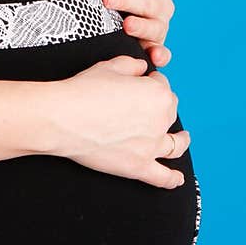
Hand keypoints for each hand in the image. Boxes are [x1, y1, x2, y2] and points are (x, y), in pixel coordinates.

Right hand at [50, 56, 189, 187]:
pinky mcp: (137, 167)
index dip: (152, 82)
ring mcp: (151, 147)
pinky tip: (178, 179)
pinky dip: (172, 179)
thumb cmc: (84, 90)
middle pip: (169, 113)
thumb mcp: (110, 66)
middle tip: (143, 108)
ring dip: (181, 141)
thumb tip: (141, 68)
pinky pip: (162, 177)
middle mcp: (160, 120)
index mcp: (158, 94)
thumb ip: (132, 65)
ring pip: (175, 145)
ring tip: (182, 139)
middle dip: (161, 107)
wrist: (63, 118)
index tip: (143, 83)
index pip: (162, 86)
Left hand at [88, 0, 174, 67]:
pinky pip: (162, 54)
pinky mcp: (154, 49)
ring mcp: (161, 28)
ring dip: (141, 27)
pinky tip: (154, 57)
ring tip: (126, 24)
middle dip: (126, 0)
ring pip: (154, 28)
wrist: (111, 10)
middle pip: (148, 3)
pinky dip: (160, 55)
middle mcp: (164, 6)